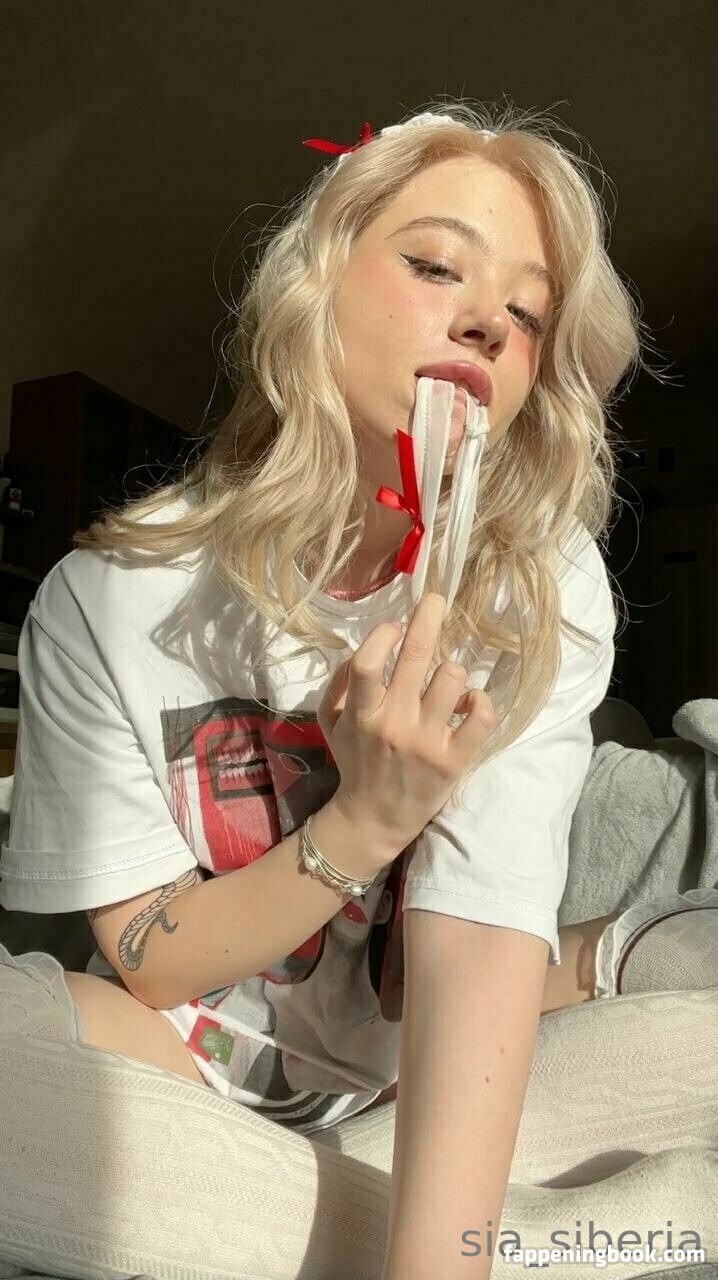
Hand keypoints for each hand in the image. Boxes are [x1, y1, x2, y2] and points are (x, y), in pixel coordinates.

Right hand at [317, 592, 495, 860]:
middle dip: (429, 616)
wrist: (374, 818)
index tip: (395, 625)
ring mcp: (427, 741)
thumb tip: (365, 645)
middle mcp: (395, 724)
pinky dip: (480, 699)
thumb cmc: (355, 761)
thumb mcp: (330, 722)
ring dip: (452, 670)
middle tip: (437, 599)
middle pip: (416, 656)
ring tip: (446, 680)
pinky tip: (469, 700)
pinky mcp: (455, 759)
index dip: (384, 634)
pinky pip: (480, 714)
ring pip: (452, 677)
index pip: (368, 662)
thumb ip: (340, 682)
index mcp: (362, 714)